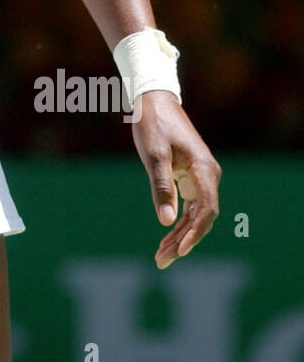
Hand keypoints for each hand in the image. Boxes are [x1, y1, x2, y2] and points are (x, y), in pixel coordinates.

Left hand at [129, 91, 220, 268]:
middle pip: (201, 218)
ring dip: (179, 236)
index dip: (194, 234)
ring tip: (161, 257)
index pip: (206, 211)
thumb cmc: (153, 124)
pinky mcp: (191, 178)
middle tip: (161, 261)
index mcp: (205, 170)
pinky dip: (178, 223)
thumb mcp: (154, 156)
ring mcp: (201, 178)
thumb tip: (167, 222)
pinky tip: (166, 238)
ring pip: (195, 215)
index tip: (179, 251)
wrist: (154, 100)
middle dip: (183, 241)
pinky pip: (189, 207)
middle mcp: (209, 176)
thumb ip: (162, 188)